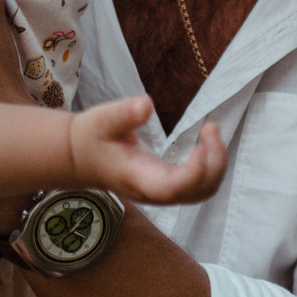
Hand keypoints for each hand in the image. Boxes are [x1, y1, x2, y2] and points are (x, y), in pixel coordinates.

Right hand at [68, 95, 226, 204]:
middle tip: (210, 128)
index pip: (172, 188)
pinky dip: (210, 166)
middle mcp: (153, 191)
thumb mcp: (101, 120)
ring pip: (202, 191)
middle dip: (214, 164)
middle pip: (196, 193)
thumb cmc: (91, 137)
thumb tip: (146, 103)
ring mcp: (162, 192)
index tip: (200, 145)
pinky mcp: (168, 185)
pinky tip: (205, 142)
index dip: (193, 172)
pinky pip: (198, 185)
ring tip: (210, 131)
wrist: (80, 157)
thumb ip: (123, 114)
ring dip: (216, 165)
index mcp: (137, 178)